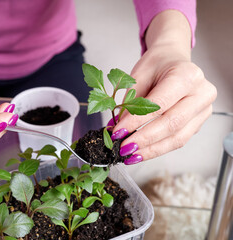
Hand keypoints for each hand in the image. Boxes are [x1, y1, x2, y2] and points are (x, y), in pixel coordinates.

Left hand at [113, 45, 216, 163]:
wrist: (174, 60)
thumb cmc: (158, 65)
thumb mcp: (139, 75)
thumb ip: (130, 101)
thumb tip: (117, 127)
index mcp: (187, 75)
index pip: (159, 104)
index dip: (137, 121)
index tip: (118, 132)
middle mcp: (201, 93)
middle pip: (172, 124)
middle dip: (144, 140)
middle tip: (124, 148)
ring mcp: (204, 109)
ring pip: (177, 138)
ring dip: (151, 150)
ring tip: (130, 156)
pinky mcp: (199, 122)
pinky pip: (179, 140)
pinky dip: (158, 148)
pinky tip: (141, 152)